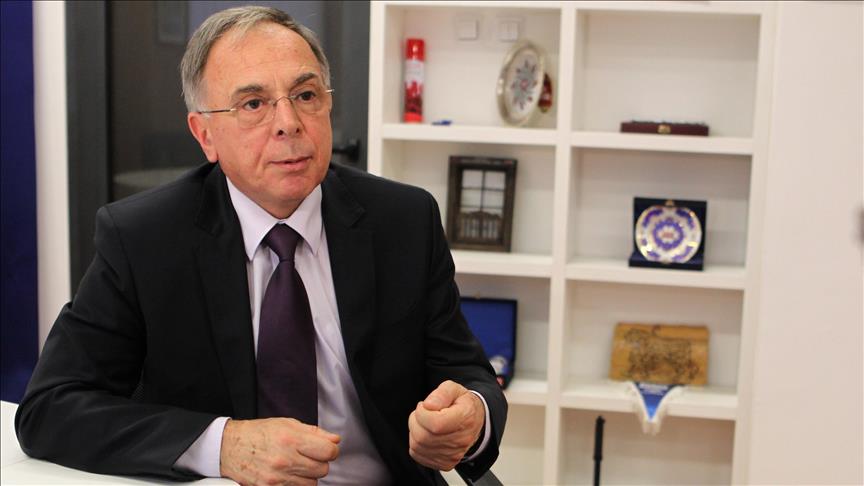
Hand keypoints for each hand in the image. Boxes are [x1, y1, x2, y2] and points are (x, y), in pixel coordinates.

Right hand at [220, 418, 339, 485]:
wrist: (229, 447)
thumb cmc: (258, 433)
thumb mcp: (287, 424)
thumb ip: (314, 432)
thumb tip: (335, 440)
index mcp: (291, 439)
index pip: (328, 451)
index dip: (331, 450)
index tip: (326, 449)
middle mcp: (284, 460)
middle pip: (322, 469)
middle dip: (319, 463)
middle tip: (308, 456)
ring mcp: (277, 478)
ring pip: (311, 484)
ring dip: (308, 476)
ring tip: (296, 466)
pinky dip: (296, 485)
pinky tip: (289, 475)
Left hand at [408, 380, 484, 470]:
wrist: (474, 420)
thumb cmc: (462, 404)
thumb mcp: (454, 389)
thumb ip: (441, 393)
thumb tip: (428, 405)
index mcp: (466, 418)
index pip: (435, 424)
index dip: (422, 412)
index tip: (424, 405)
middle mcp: (461, 440)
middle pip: (423, 437)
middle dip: (415, 421)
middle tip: (422, 412)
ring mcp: (453, 455)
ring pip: (417, 446)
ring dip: (414, 432)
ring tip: (424, 422)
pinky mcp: (445, 463)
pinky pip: (418, 455)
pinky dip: (416, 443)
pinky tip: (426, 434)